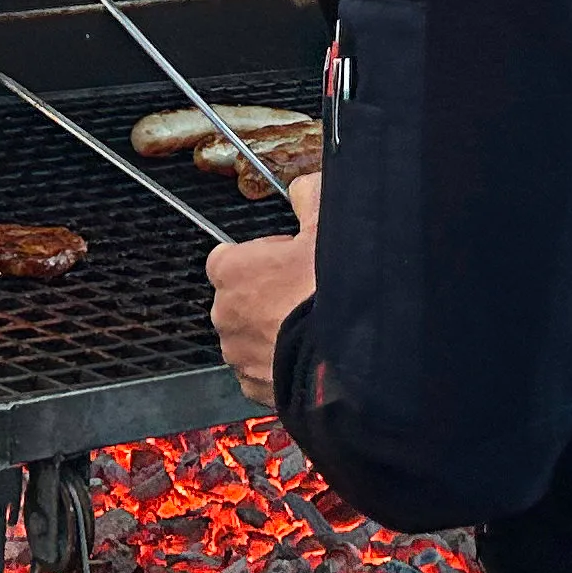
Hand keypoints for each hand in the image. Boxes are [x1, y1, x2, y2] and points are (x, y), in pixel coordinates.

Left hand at [206, 171, 320, 405]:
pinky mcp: (252, 386)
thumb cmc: (329, 293)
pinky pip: (260, 369)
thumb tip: (305, 187)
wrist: (347, 357)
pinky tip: (308, 354)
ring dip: (272, 331)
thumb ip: (311, 198)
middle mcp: (224, 313)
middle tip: (305, 294)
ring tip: (311, 327)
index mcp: (231, 271)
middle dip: (265, 296)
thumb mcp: (327, 229)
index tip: (286, 260)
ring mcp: (237, 353)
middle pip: (239, 297)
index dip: (259, 257)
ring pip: (250, 335)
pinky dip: (279, 364)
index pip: (227, 257)